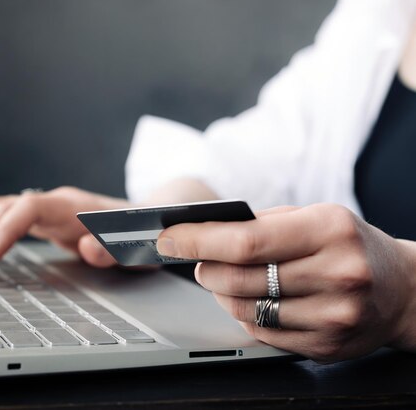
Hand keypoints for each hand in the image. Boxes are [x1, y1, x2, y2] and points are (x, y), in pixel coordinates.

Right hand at [0, 186, 129, 276]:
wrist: (147, 220)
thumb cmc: (142, 234)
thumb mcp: (137, 247)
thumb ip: (114, 249)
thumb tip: (87, 247)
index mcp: (74, 206)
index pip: (28, 207)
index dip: (5, 229)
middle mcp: (55, 202)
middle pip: (6, 208)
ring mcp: (48, 209)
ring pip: (1, 212)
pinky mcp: (45, 220)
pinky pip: (7, 219)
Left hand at [157, 203, 415, 361]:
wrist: (402, 290)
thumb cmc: (348, 244)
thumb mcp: (315, 216)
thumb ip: (261, 222)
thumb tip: (203, 231)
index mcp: (329, 231)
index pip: (244, 241)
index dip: (196, 241)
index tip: (169, 238)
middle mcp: (336, 274)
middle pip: (239, 278)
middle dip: (205, 268)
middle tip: (196, 259)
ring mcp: (333, 315)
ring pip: (245, 309)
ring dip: (222, 293)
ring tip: (225, 278)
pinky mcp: (326, 345)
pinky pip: (262, 333)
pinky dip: (245, 315)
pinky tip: (253, 299)